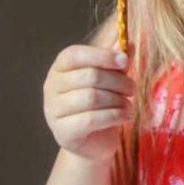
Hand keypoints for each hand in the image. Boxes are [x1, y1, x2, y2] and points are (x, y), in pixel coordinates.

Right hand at [43, 41, 135, 164]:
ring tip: (129, 104)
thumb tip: (127, 42)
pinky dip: (114, 115)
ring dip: (117, 100)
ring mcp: (54, 112)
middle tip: (132, 88)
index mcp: (59, 68)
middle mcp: (51, 88)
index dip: (101, 55)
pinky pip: (91, 119)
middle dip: (117, 81)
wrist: (94, 142)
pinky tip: (126, 116)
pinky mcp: (64, 133)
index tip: (125, 60)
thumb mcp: (110, 78)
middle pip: (88, 76)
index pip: (74, 55)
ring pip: (91, 98)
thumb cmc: (101, 104)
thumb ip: (115, 60)